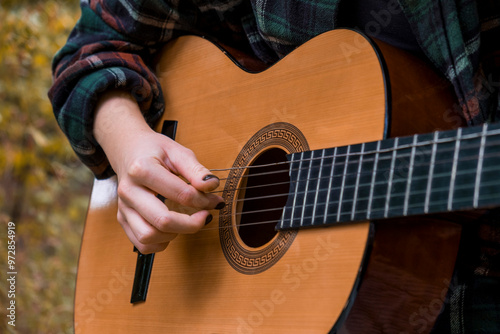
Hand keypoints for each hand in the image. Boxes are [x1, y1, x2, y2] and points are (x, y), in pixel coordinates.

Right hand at [94, 91, 223, 253]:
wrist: (128, 150)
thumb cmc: (155, 151)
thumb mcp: (177, 152)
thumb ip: (195, 170)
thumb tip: (212, 186)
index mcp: (142, 169)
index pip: (181, 194)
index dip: (204, 201)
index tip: (216, 200)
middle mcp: (129, 191)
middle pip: (163, 221)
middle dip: (192, 224)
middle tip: (206, 216)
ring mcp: (123, 207)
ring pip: (148, 237)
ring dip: (174, 234)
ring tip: (185, 221)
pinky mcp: (122, 219)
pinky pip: (142, 244)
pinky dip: (161, 242)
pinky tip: (171, 228)